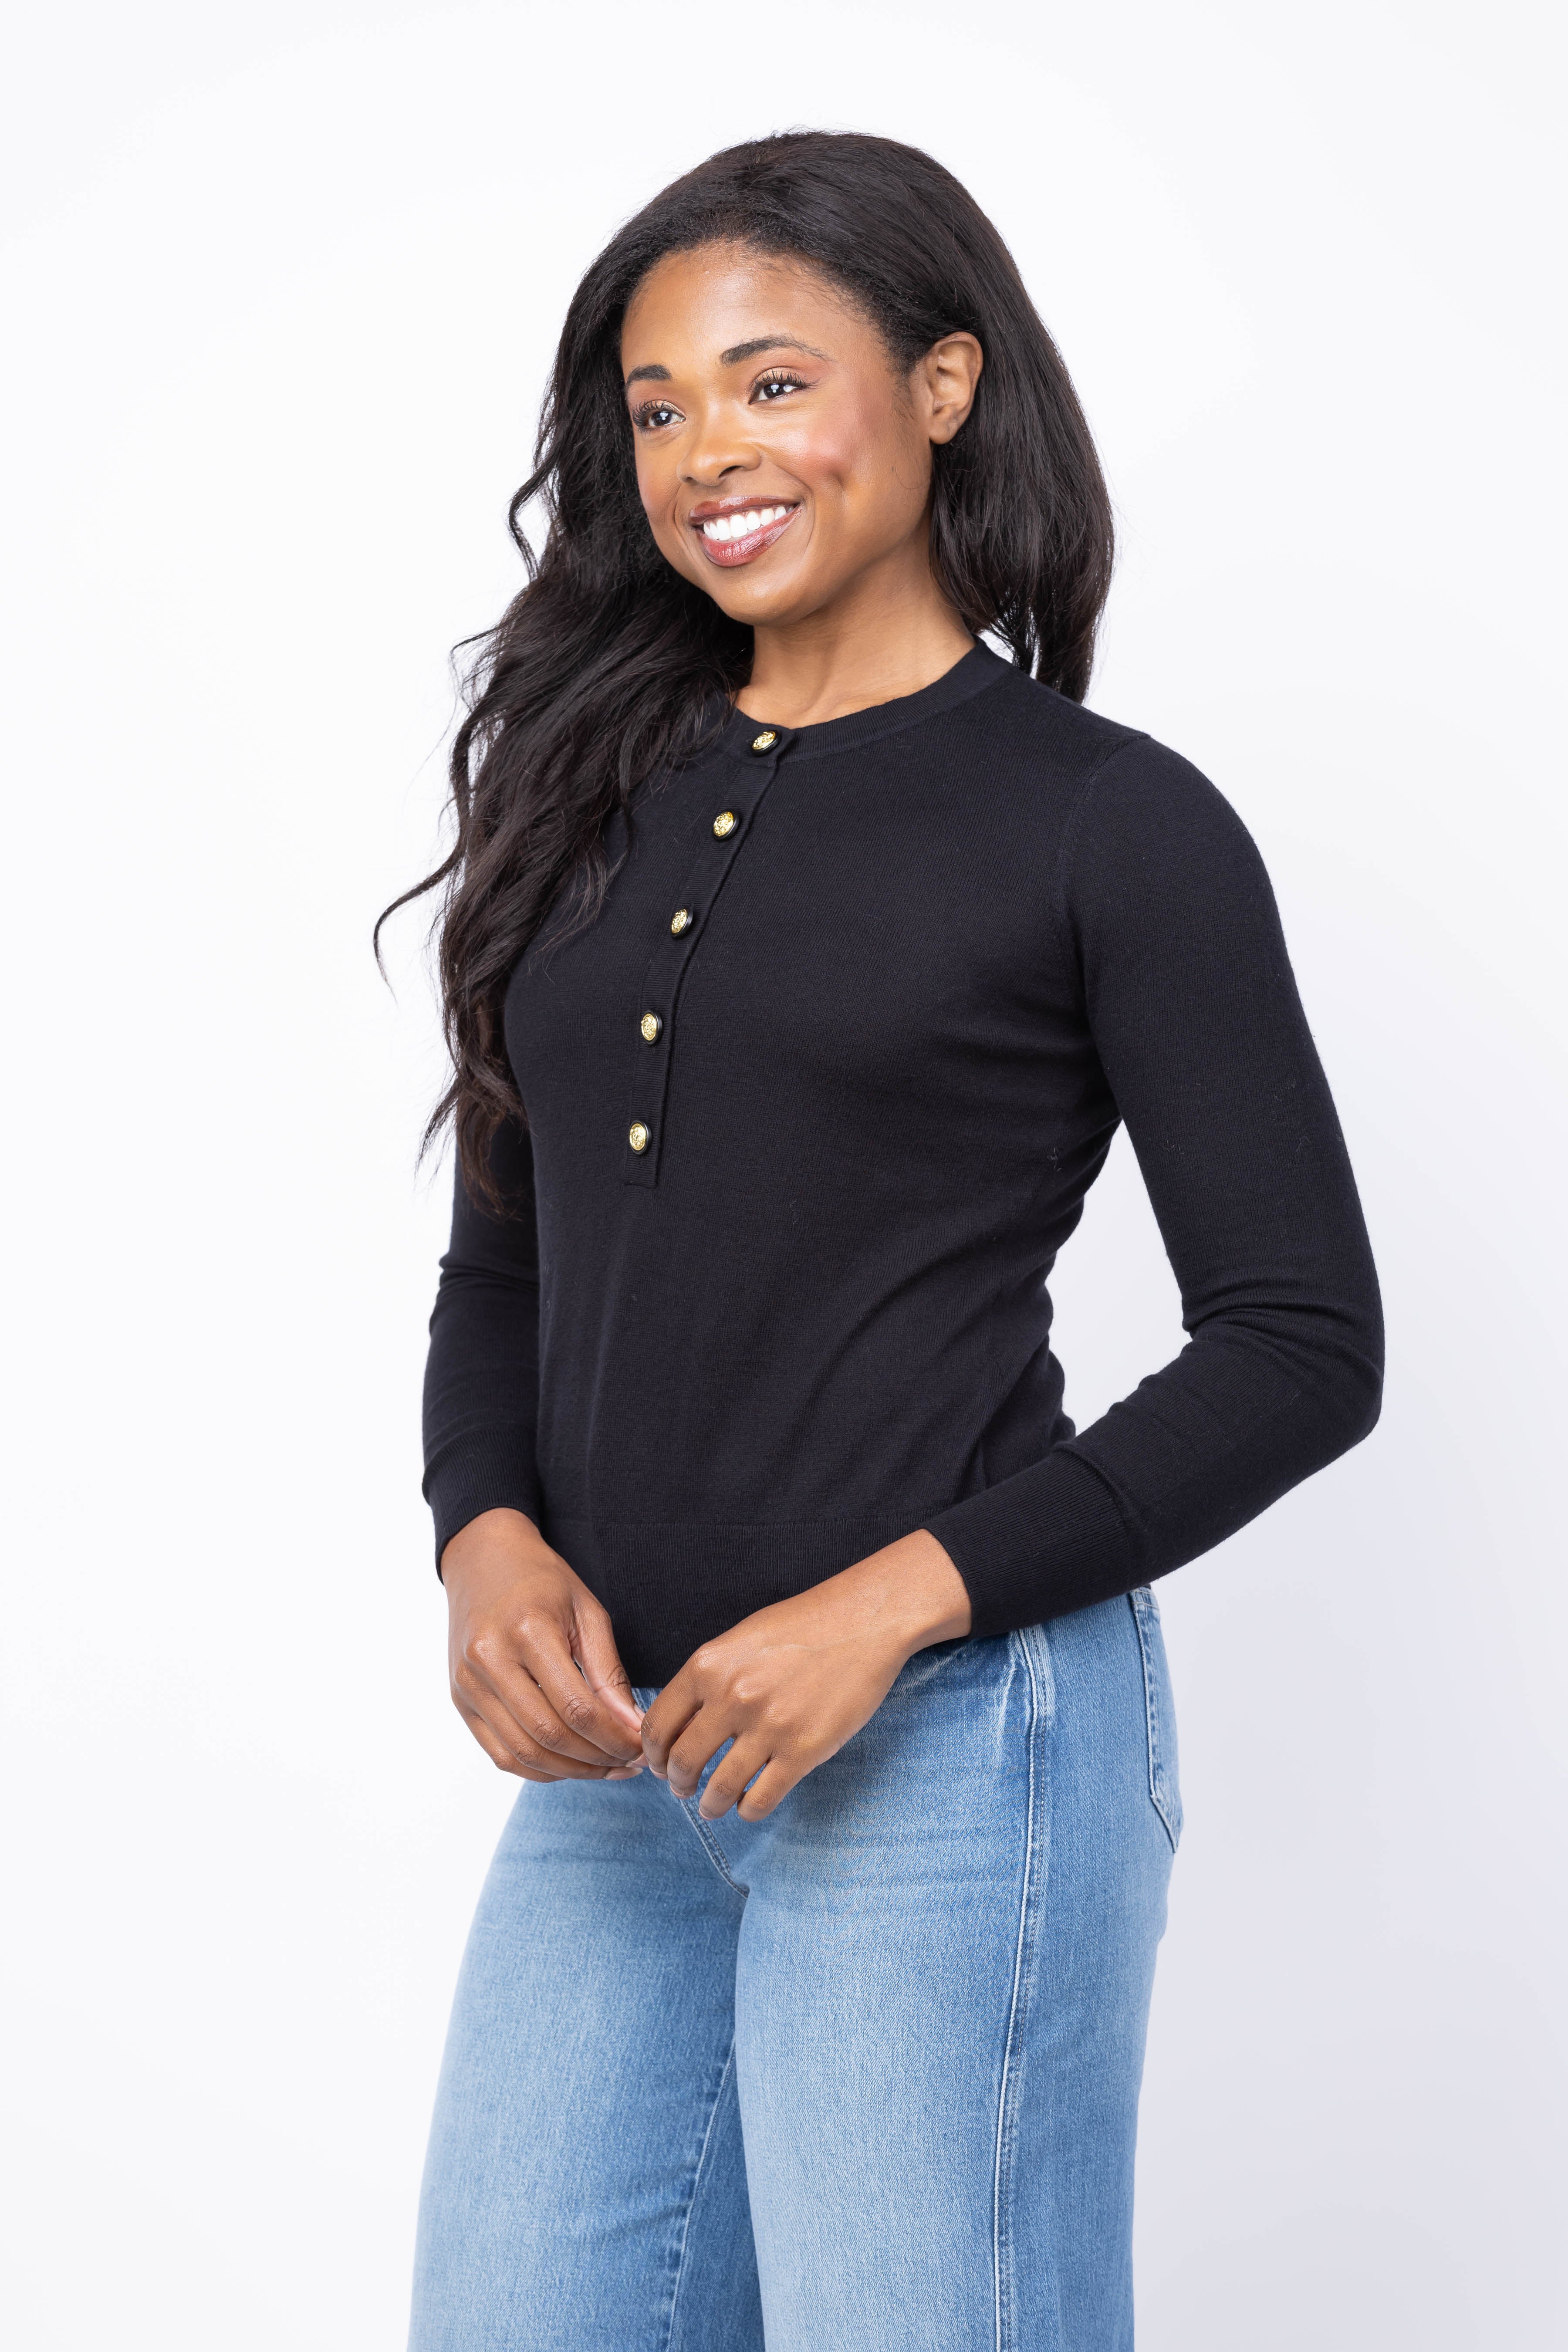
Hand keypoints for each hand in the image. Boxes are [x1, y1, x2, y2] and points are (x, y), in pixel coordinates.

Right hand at [442, 1509, 644, 1781]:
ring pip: (523, 1753)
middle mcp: (490, 1661)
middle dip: (598, 1759)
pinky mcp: (460, 1699)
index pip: (577, 1708)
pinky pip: (500, 1754)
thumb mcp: (587, 1612)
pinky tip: (569, 1764)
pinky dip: (538, 1768)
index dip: (614, 1738)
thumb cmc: (541, 1580)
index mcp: (528, 1632)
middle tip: (631, 1761)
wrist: (483, 1559)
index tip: (642, 1746)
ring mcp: (468, 1683)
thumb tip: (632, 1726)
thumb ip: (609, 1672)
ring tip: (606, 1767)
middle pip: (549, 1736)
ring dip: (571, 1771)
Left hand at [640, 1530, 970, 1821]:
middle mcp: (731, 1697)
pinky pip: (761, 1800)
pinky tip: (749, 1805)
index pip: (658, 1725)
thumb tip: (681, 1722)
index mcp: (708, 1666)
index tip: (659, 1764)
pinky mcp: (804, 1751)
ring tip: (713, 1807)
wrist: (865, 1621)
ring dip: (710, 1805)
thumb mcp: (740, 1640)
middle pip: (683, 1761)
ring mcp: (768, 1727)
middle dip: (676, 1783)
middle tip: (681, 1789)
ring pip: (719, 1788)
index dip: (653, 1754)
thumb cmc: (803, 1626)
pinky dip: (748, 1810)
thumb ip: (708, 1678)